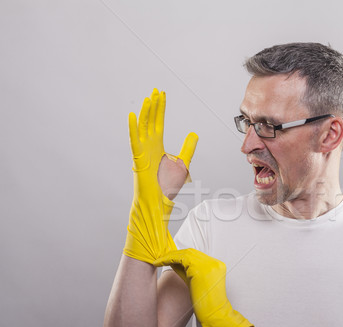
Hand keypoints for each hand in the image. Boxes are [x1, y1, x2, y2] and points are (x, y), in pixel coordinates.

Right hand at [123, 88, 197, 262]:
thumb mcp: (182, 163)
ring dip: (146, 113)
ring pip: (143, 129)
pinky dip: (134, 129)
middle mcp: (148, 148)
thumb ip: (187, 148)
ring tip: (149, 98)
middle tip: (156, 90)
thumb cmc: (167, 188)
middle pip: (151, 122)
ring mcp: (142, 154)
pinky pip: (135, 142)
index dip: (160, 109)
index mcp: (157, 147)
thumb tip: (194, 133)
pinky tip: (134, 115)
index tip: (162, 94)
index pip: (159, 123)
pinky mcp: (139, 161)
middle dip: (154, 106)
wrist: (157, 206)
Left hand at [154, 249, 253, 326]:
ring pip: (185, 254)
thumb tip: (173, 262)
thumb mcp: (197, 284)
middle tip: (161, 258)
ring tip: (158, 261)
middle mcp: (215, 263)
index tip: (169, 258)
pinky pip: (181, 259)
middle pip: (191, 252)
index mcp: (217, 266)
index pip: (196, 256)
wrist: (215, 315)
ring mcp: (209, 265)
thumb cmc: (206, 304)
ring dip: (170, 256)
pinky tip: (160, 263)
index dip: (181, 256)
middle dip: (175, 254)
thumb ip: (188, 272)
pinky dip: (169, 259)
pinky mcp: (200, 269)